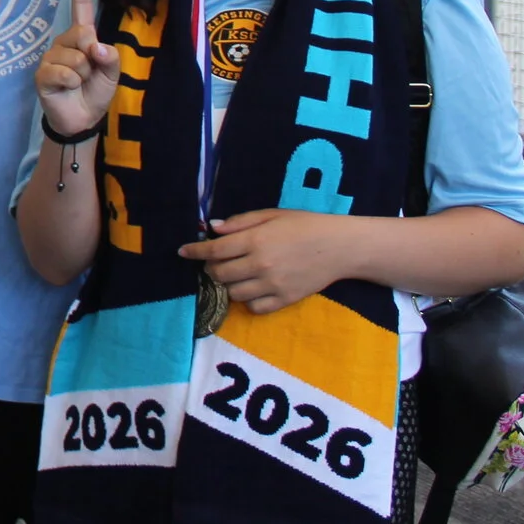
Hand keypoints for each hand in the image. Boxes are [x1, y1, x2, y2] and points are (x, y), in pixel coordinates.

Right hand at [34, 0, 119, 137]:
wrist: (81, 119)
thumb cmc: (95, 92)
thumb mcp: (112, 74)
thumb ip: (110, 57)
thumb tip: (95, 45)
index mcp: (82, 37)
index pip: (81, 7)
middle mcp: (64, 42)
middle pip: (82, 34)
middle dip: (92, 55)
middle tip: (89, 72)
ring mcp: (50, 57)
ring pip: (74, 57)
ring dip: (83, 74)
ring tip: (78, 83)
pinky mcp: (41, 74)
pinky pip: (62, 72)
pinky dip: (71, 82)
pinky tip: (67, 88)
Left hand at [178, 208, 353, 314]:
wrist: (340, 247)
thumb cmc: (305, 225)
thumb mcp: (272, 215)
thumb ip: (241, 222)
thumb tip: (213, 228)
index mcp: (255, 241)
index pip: (214, 250)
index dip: (194, 251)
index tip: (183, 252)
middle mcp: (260, 265)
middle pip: (219, 274)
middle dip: (211, 268)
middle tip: (215, 262)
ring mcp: (272, 286)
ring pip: (233, 293)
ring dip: (228, 284)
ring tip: (235, 274)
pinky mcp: (284, 300)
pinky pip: (254, 308)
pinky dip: (247, 300)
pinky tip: (252, 288)